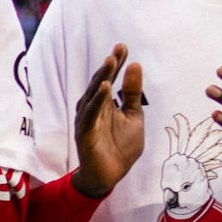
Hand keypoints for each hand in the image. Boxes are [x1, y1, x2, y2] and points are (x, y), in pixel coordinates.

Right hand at [69, 46, 148, 199]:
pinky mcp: (85, 132)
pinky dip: (97, 100)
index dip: (117, 63)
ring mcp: (88, 119)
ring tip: (111, 61)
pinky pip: (90, 114)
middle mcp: (94, 108)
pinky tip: (104, 88)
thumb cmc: (120, 147)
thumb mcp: (134, 117)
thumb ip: (132, 94)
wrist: (110, 176)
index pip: (110, 78)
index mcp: (106, 103)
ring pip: (93, 95)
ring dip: (101, 77)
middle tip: (118, 50)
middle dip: (109, 66)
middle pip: (100, 82)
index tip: (123, 46)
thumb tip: (136, 65)